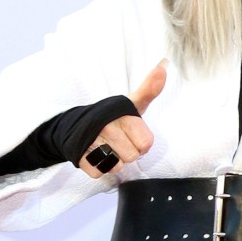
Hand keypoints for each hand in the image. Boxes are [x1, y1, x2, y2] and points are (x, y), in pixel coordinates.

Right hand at [79, 60, 166, 177]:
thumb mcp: (131, 102)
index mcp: (123, 115)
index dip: (141, 143)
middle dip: (127, 152)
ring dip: (114, 161)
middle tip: (119, 141)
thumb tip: (163, 67)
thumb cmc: (113, 116)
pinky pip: (99, 172)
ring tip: (108, 147)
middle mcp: (107, 127)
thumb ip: (150, 89)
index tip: (132, 134)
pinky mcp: (80, 156)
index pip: (146, 144)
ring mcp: (92, 141)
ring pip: (116, 166)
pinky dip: (99, 168)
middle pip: (131, 156)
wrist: (77, 123)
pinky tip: (96, 155)